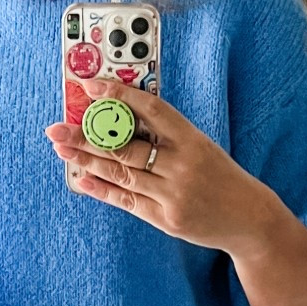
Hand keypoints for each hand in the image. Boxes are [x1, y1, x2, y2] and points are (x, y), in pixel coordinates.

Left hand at [45, 75, 280, 254]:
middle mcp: (183, 166)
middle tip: (57, 127)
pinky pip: (127, 201)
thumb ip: (166, 135)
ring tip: (62, 149)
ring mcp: (173, 195)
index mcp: (193, 140)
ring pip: (121, 173)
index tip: (92, 86)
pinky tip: (80, 179)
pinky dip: (101, 189)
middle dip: (87, 136)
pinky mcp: (167, 219)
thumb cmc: (220, 177)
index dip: (120, 96)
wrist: (249, 218)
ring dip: (87, 160)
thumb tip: (121, 118)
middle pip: (126, 146)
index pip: (152, 110)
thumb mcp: (201, 147)